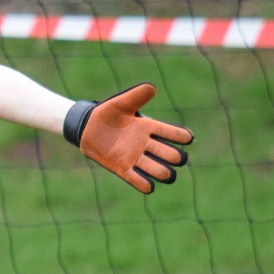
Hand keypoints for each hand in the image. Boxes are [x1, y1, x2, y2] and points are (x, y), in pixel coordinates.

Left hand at [63, 83, 192, 193]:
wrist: (86, 127)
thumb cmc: (107, 113)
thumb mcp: (120, 103)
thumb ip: (135, 97)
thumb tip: (152, 88)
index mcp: (149, 128)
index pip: (171, 133)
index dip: (181, 136)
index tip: (187, 137)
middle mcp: (146, 144)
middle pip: (170, 155)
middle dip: (175, 157)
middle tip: (176, 157)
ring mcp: (135, 158)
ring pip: (158, 170)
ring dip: (163, 172)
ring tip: (164, 172)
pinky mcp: (123, 168)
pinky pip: (137, 180)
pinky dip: (144, 184)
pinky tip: (148, 185)